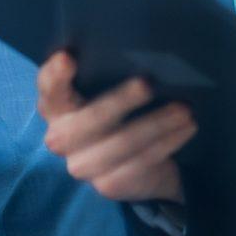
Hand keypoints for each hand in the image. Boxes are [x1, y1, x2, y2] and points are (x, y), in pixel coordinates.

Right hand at [36, 50, 193, 204]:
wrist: (133, 164)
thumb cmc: (118, 111)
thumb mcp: (108, 90)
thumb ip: (108, 72)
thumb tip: (140, 50)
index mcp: (56, 107)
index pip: (49, 88)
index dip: (55, 75)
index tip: (68, 57)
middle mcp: (61, 138)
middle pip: (88, 119)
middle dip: (119, 101)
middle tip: (147, 84)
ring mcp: (82, 165)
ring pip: (121, 144)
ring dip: (156, 124)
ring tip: (184, 109)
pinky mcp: (108, 185)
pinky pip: (141, 162)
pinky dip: (167, 142)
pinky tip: (186, 128)